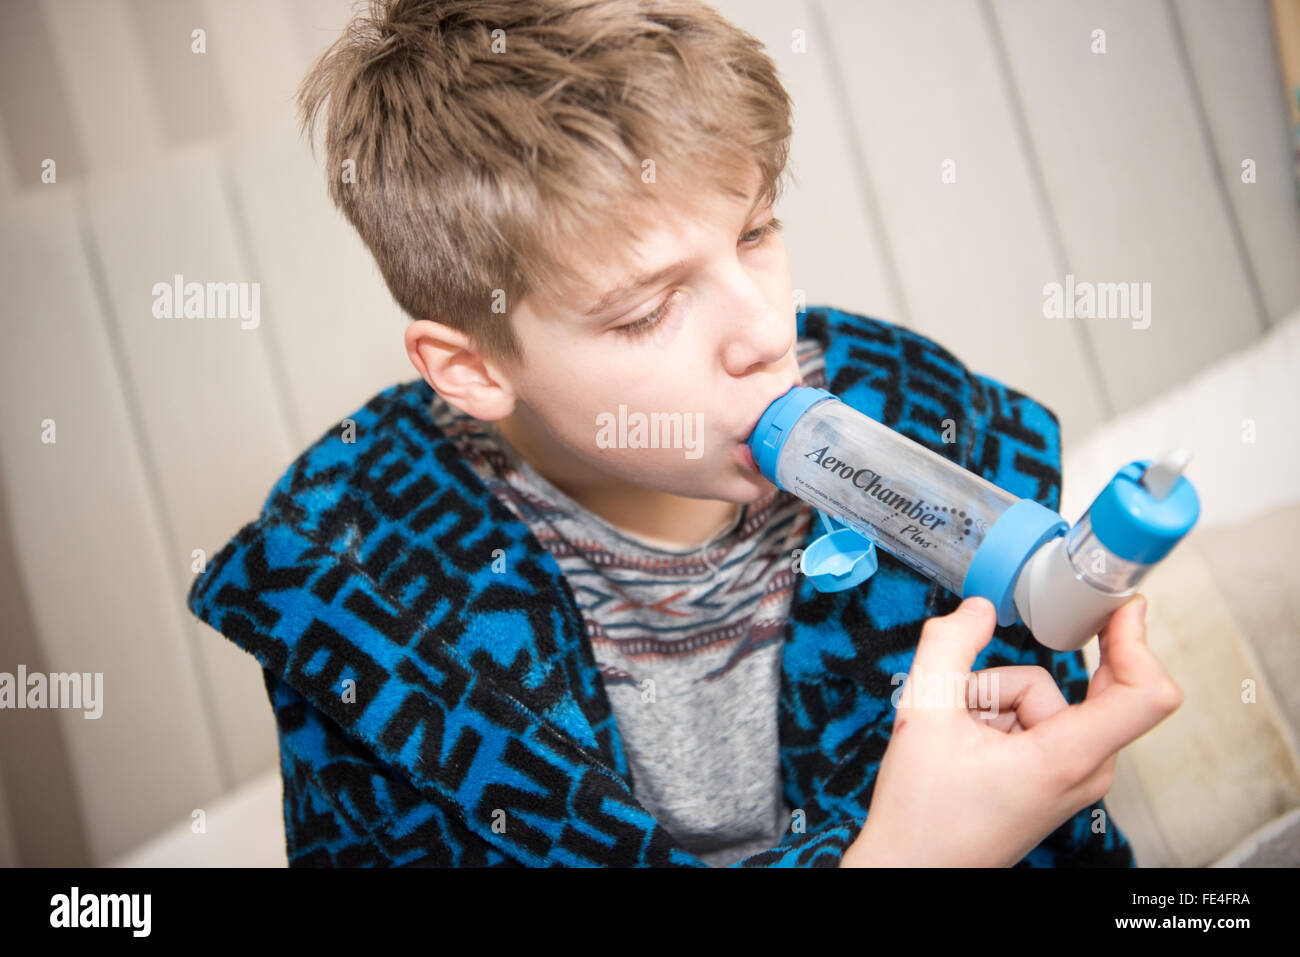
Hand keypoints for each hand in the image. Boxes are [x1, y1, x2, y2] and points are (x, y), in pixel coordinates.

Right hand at [840, 593, 1181, 866]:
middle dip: (1010, 681)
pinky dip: (999, 719)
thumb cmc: (922, 815)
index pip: (1144, 693)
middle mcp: (1083, 771)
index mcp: (1065, 758)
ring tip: (958, 735)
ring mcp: (1071, 777)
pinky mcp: (1056, 779)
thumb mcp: (922, 713)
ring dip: (996, 701)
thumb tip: (978, 608)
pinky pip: (1037, 721)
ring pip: (1045, 700)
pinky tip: (968, 744)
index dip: (1139, 640)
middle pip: (1072, 688)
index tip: (1122, 606)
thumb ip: (948, 645)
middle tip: (972, 689)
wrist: (912, 869)